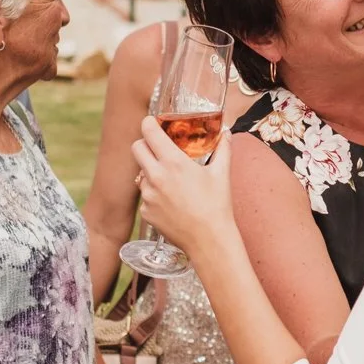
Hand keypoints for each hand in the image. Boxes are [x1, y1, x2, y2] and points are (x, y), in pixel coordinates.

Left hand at [133, 117, 234, 254]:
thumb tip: (227, 133)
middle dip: (145, 145)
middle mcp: (156, 176)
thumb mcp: (221, 174)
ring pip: (140, 174)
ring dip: (150, 172)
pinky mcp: (146, 212)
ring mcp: (148, 195)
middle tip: (157, 148)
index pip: (149, 132)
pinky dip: (154, 195)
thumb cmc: (217, 206)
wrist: (208, 240)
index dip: (148, 123)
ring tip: (170, 181)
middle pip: (136, 148)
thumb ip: (223, 149)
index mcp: (174, 162)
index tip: (152, 123)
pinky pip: (145, 196)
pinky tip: (170, 202)